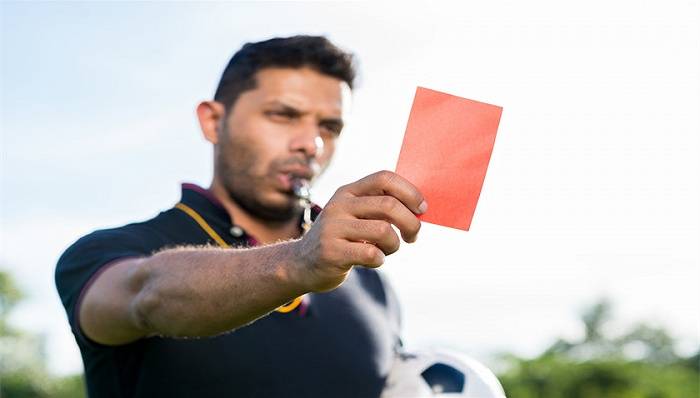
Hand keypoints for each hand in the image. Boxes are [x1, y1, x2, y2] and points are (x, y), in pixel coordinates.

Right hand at [291, 170, 426, 291]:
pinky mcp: (331, 252)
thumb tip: (420, 209)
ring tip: (386, 250)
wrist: (301, 264)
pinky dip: (380, 259)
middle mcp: (339, 205)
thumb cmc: (341, 240)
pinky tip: (373, 260)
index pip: (384, 178)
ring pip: (383, 230)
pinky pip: (371, 253)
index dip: (409, 192)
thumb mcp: (354, 216)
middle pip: (389, 205)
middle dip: (411, 223)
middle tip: (412, 237)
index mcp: (348, 192)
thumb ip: (380, 208)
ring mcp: (333, 228)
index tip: (421, 209)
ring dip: (394, 245)